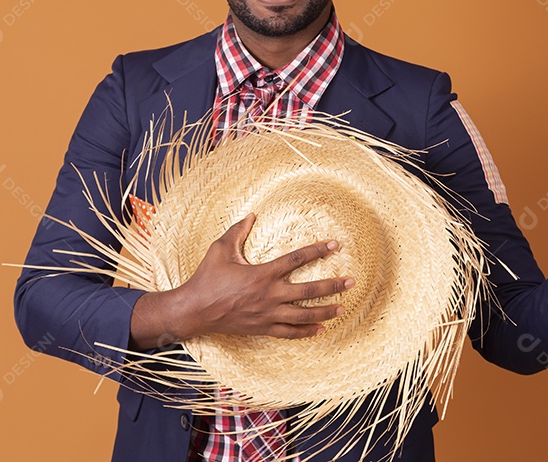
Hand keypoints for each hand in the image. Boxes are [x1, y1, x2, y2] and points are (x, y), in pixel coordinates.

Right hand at [171, 213, 352, 339]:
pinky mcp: (263, 328)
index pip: (297, 259)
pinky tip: (321, 329)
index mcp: (262, 274)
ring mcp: (267, 314)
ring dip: (325, 310)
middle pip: (308, 290)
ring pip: (303, 315)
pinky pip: (289, 333)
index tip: (335, 245)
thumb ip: (238, 231)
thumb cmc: (207, 277)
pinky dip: (306, 331)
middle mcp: (269, 295)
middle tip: (351, 282)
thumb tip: (252, 215)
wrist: (195, 310)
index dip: (317, 250)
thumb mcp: (220, 249)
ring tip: (342, 307)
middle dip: (332, 285)